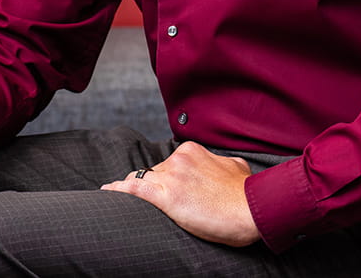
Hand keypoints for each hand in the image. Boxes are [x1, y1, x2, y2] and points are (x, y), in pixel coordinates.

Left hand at [100, 141, 261, 246]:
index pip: (167, 164)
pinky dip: (118, 190)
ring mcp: (171, 177)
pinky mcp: (166, 196)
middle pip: (153, 173)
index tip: (165, 189)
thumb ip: (221, 164)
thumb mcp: (236, 167)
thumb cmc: (246, 194)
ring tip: (124, 201)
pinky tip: (108, 192)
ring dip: (134, 191)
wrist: (252, 209)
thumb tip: (221, 167)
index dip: (165, 179)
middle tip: (157, 204)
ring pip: (140, 180)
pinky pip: (133, 189)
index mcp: (192, 151)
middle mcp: (179, 159)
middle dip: (153, 187)